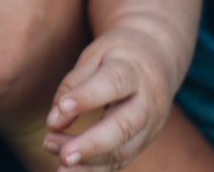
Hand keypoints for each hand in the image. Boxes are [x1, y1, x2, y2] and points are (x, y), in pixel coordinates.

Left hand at [45, 27, 174, 168]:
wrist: (158, 60)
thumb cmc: (119, 55)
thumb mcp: (96, 54)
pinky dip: (96, 169)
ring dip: (90, 161)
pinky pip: (122, 160)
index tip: (62, 107)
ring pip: (123, 150)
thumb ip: (73, 84)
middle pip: (124, 126)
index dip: (88, 97)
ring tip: (59, 162)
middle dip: (92, 144)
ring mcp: (150, 125)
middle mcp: (147, 101)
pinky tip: (72, 170)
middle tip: (63, 155)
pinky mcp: (144, 141)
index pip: (113, 83)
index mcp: (134, 71)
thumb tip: (54, 122)